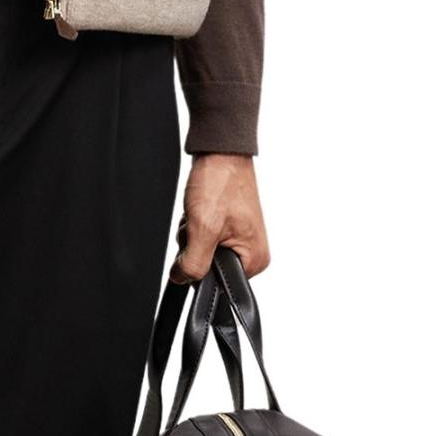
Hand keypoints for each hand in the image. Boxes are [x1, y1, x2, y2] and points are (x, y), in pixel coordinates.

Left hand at [172, 153, 269, 283]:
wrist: (220, 151)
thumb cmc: (221, 182)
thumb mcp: (203, 229)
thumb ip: (193, 263)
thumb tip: (181, 280)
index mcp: (254, 261)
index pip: (215, 285)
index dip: (198, 266)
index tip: (200, 242)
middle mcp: (251, 253)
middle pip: (206, 268)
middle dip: (193, 247)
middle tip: (200, 222)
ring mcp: (239, 239)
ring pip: (200, 252)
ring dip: (192, 234)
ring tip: (201, 212)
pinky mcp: (228, 227)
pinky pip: (201, 238)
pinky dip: (194, 226)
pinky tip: (199, 210)